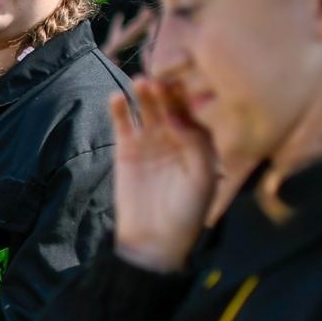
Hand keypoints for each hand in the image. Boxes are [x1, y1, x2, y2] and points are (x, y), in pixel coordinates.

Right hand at [109, 80, 214, 271]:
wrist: (153, 240)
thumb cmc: (186, 213)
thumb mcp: (203, 181)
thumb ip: (198, 147)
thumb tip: (180, 119)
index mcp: (199, 144)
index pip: (192, 113)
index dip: (187, 98)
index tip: (181, 85)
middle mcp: (175, 137)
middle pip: (168, 106)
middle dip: (165, 92)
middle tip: (159, 79)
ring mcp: (149, 141)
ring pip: (146, 110)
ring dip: (143, 95)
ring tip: (139, 82)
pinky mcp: (125, 148)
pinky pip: (123, 124)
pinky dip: (120, 110)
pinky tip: (117, 97)